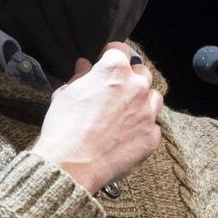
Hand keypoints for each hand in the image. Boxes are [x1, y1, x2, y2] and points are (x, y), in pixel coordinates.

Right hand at [32, 45, 162, 194]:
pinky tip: (124, 136)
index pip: (121, 51)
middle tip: (114, 91)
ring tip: (124, 114)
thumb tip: (84, 66)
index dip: (111, 56)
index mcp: (114, 69)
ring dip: (142, 101)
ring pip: (153, 97)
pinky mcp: (151, 136)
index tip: (105, 62)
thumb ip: (80, 77)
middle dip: (130, 78)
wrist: (71, 166)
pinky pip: (152, 126)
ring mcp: (147, 112)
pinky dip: (141, 128)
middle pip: (142, 73)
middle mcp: (136, 86)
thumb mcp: (65, 94)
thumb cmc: (63, 128)